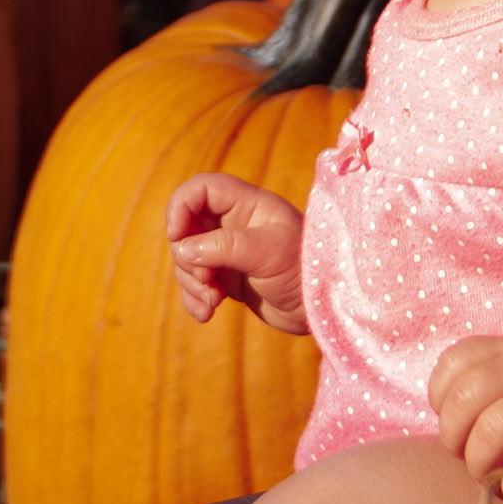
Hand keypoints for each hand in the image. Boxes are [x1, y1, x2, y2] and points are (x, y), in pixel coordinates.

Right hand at [163, 172, 303, 329]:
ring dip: (192, 283)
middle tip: (206, 281)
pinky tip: (207, 314)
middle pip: (187, 228)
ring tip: (212, 302)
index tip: (177, 236)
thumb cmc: (305, 269)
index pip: (200, 190)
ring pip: (188, 259)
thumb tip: (182, 250)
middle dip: (187, 258)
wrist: (325, 308)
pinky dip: (195, 299)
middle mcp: (234, 225)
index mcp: (246, 205)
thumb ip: (223, 246)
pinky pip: (197, 284)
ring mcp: (229, 253)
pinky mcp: (228, 279)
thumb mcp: (267, 252)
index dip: (180, 206)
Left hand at [432, 335, 502, 503]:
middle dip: (454, 439)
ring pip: (491, 433)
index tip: (459, 422)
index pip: (453, 363)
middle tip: (471, 456)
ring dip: (480, 465)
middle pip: (463, 401)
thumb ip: (493, 381)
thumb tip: (450, 428)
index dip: (442, 400)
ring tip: (492, 475)